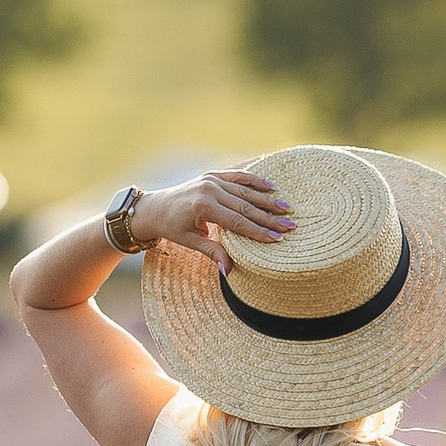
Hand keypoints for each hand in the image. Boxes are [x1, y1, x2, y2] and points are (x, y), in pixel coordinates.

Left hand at [136, 168, 293, 252]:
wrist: (155, 207)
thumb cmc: (172, 227)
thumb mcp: (190, 242)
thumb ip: (212, 252)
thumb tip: (229, 271)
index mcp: (203, 207)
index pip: (237, 222)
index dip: (258, 231)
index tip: (277, 238)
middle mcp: (209, 190)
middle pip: (245, 206)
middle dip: (269, 217)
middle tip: (290, 225)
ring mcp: (212, 180)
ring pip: (245, 191)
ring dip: (267, 200)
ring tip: (286, 208)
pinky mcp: (213, 175)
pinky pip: (237, 176)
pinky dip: (254, 180)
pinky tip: (271, 186)